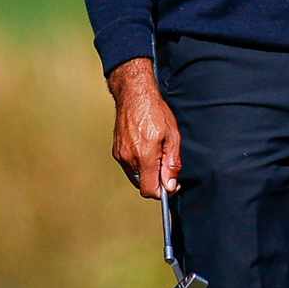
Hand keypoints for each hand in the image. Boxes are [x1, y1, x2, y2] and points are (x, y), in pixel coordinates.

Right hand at [107, 56, 181, 199]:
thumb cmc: (154, 111)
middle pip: (143, 185)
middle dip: (156, 181)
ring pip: (136, 177)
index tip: (171, 184)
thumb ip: (172, 163)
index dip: (163, 192)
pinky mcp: (116, 151)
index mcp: (144, 156)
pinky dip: (139, 164)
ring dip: (147, 172)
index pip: (150, 191)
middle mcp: (129, 158)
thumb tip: (170, 184)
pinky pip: (129, 167)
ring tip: (155, 153)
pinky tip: (145, 149)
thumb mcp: (172, 137)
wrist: (134, 96)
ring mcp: (120, 155)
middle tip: (166, 164)